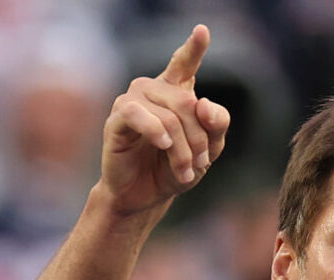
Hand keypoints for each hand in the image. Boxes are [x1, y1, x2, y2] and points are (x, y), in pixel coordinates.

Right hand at [98, 24, 229, 216]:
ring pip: (169, 116)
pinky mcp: (116, 119)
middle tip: (201, 165)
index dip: (194, 47)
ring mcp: (132, 102)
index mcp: (176, 92)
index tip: (202, 30)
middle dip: (200, 139)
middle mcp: (152, 90)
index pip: (184, 64)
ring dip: (182, 148)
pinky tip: (162, 145)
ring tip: (185, 171)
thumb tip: (204, 104)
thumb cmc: (175, 168)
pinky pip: (137, 115)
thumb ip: (216, 125)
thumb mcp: (208, 150)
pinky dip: (155, 131)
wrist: (147, 195)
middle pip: (188, 103)